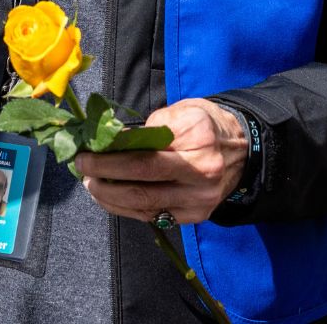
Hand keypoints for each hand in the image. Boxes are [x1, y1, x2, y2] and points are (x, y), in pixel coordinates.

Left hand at [74, 99, 247, 225]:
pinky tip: (110, 198)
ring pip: (145, 205)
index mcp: (197, 139)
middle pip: (143, 183)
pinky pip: (154, 216)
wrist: (243, 150)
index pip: (145, 153)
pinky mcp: (196, 216)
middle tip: (83, 169)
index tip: (86, 152)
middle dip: (105, 177)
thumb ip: (149, 127)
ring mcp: (199, 200)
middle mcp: (201, 173)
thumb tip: (112, 142)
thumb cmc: (206, 125)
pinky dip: (126, 208)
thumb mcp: (182, 111)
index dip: (111, 156)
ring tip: (91, 184)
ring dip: (110, 197)